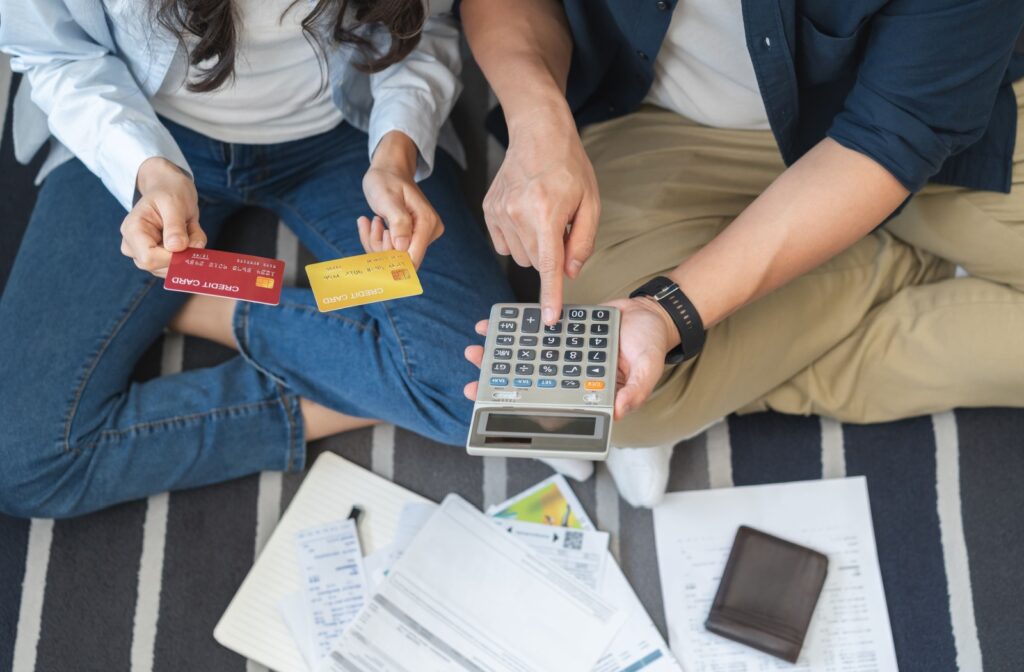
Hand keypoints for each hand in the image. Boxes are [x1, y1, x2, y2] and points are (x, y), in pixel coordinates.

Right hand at [120, 157, 203, 277]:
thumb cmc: (170, 192)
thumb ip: (175, 226)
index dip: (172, 257)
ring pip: (171, 269)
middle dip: (182, 254)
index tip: (188, 244)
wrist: (170, 189)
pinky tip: (188, 235)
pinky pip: (177, 266)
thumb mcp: (174, 203)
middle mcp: (133, 245)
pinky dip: (190, 253)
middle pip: (159, 267)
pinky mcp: (157, 259)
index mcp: (132, 230)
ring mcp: (144, 254)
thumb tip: (176, 248)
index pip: (148, 258)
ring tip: (188, 229)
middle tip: (191, 231)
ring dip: (188, 252)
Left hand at [360, 131, 442, 266]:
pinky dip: (377, 240)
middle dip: (380, 246)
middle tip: (373, 222)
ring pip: (393, 256)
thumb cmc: (387, 180)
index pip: (413, 257)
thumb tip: (402, 247)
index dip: (391, 258)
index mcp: (427, 223)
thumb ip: (398, 222)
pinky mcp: (411, 239)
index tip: (378, 238)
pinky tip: (373, 223)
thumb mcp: (388, 198)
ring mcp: (420, 237)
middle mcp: (428, 233)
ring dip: (376, 241)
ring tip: (372, 221)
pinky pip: (390, 250)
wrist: (389, 171)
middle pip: (401, 259)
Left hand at [463, 297, 678, 419]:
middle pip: (529, 390)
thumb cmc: (652, 345)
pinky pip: (531, 336)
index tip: (499, 415)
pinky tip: (492, 326)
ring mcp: (561, 358)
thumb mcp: (649, 368)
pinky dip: (511, 332)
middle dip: (499, 389)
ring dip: (498, 360)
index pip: (554, 413)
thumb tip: (618, 412)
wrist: (650, 313)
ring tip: (474, 352)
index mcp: (589, 395)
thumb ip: (636, 391)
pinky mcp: (557, 335)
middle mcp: (570, 380)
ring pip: (524, 363)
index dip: (525, 418)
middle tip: (473, 386)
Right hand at [484, 108, 600, 323]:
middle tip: (559, 227)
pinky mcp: (488, 210)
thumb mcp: (591, 202)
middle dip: (549, 255)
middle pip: (535, 263)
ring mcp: (499, 212)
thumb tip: (570, 273)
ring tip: (542, 216)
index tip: (548, 318)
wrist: (538, 133)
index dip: (550, 295)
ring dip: (533, 247)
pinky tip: (525, 217)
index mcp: (547, 213)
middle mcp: (517, 214)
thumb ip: (582, 241)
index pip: (548, 266)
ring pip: (518, 256)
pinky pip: (503, 245)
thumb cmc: (570, 166)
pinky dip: (516, 239)